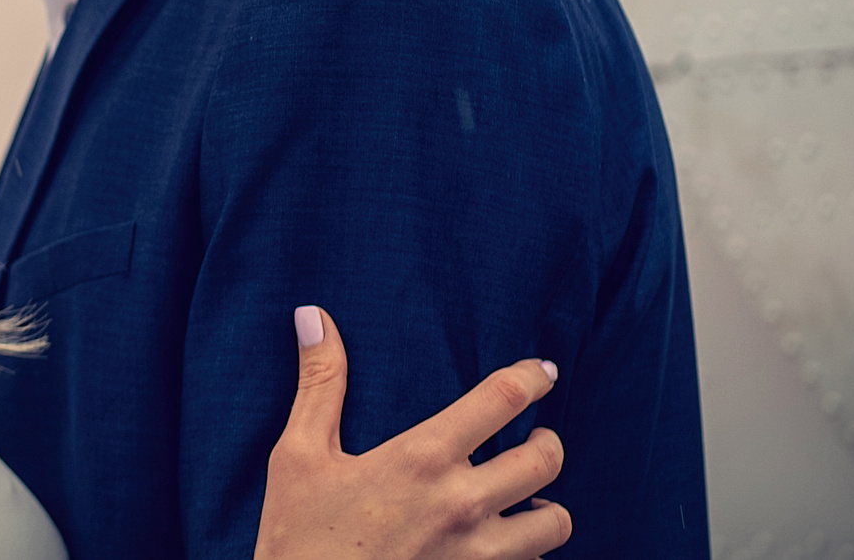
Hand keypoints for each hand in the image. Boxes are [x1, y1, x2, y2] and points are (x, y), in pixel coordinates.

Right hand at [252, 306, 570, 559]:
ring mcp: (477, 557)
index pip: (502, 399)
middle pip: (545, 461)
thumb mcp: (297, 456)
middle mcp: (463, 506)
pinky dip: (529, 556)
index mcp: (422, 460)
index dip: (532, 376)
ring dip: (547, 506)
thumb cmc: (298, 539)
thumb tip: (313, 316)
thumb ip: (319, 384)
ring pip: (556, 524)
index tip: (541, 369)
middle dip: (548, 442)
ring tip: (530, 499)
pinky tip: (506, 548)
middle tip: (536, 437)